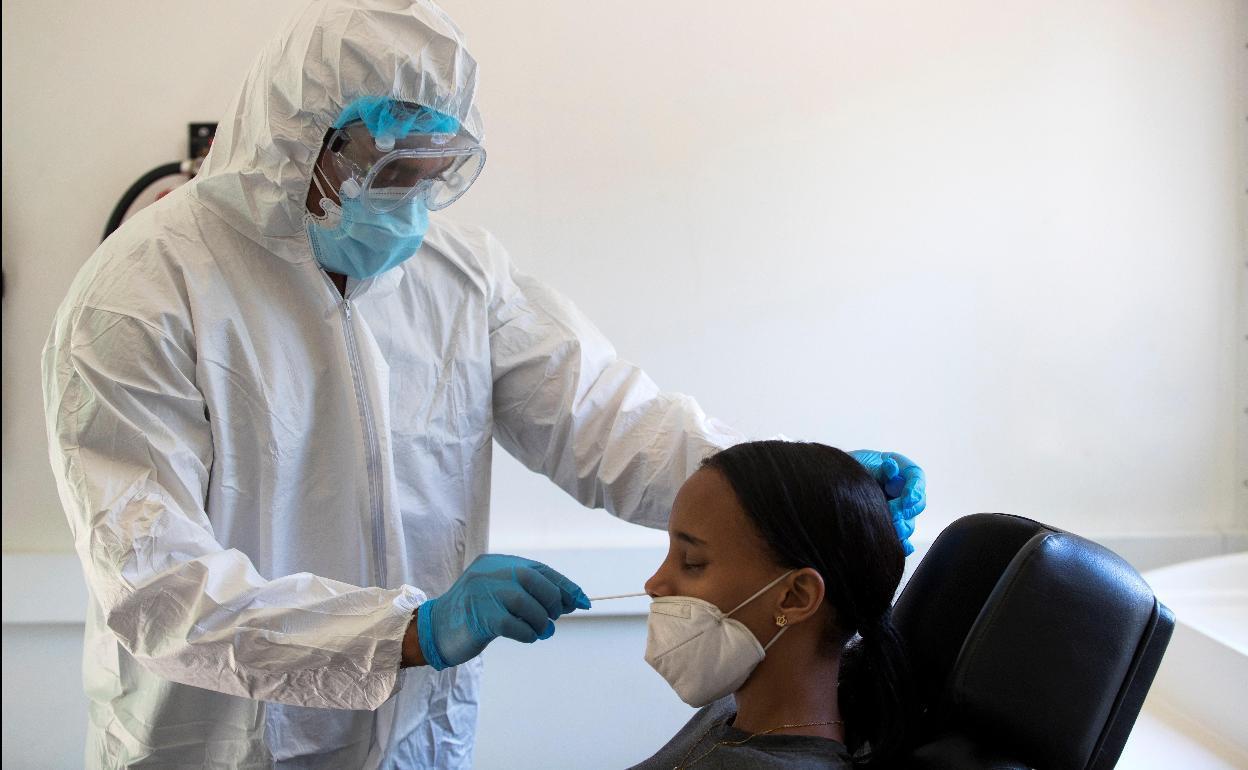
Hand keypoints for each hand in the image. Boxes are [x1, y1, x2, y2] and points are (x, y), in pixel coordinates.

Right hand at [416, 554, 590, 669]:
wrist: (435, 631)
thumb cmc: (474, 616)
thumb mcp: (499, 595)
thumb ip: (529, 593)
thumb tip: (572, 601)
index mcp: (496, 563)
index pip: (539, 569)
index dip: (565, 586)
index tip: (583, 602)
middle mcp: (489, 572)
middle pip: (536, 580)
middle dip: (554, 602)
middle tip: (553, 619)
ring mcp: (483, 592)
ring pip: (528, 603)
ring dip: (541, 622)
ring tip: (540, 631)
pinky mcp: (480, 616)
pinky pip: (516, 625)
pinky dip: (529, 633)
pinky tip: (528, 636)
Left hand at [848, 450, 925, 555]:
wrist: (828, 484)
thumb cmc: (844, 470)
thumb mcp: (859, 463)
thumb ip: (878, 468)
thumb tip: (892, 468)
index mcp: (896, 469)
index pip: (916, 476)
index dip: (915, 489)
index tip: (907, 499)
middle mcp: (899, 490)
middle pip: (917, 503)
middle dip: (906, 511)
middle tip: (893, 515)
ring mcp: (894, 509)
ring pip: (909, 522)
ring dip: (902, 527)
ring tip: (890, 528)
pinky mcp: (887, 525)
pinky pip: (901, 538)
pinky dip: (903, 543)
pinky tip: (902, 546)